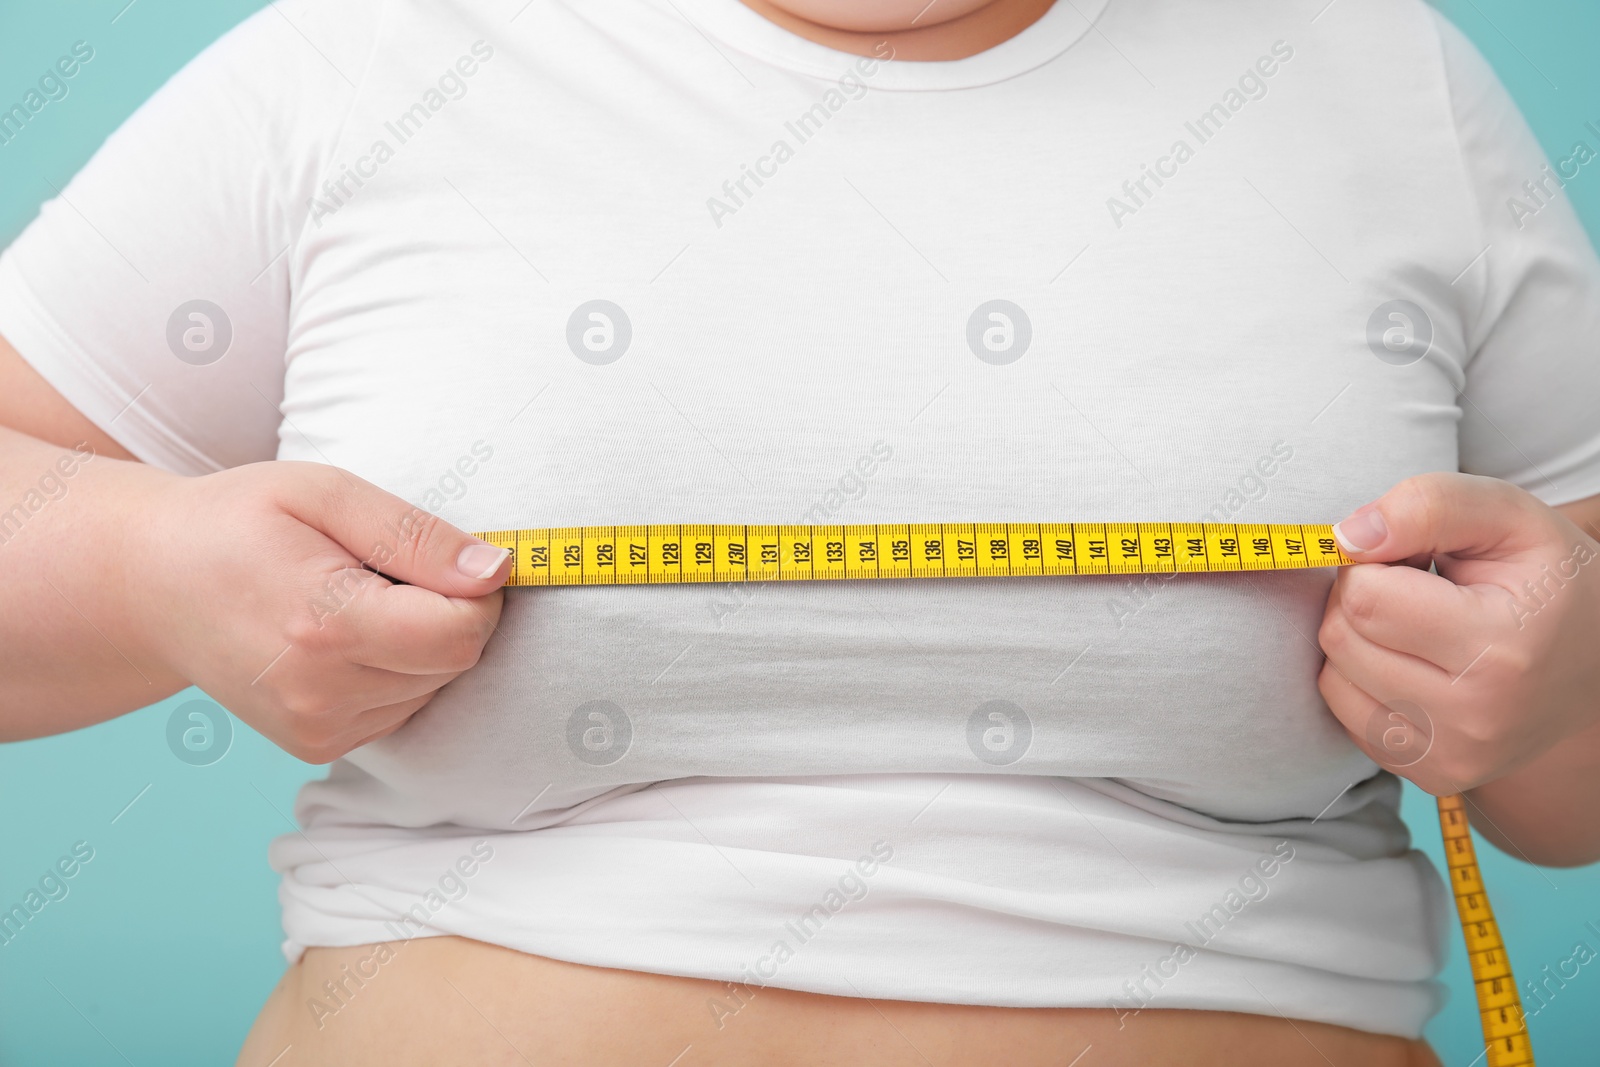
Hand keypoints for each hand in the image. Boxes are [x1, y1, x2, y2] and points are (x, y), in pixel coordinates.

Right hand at [130, 461, 508, 762]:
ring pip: (435, 688)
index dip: (478, 592)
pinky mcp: (316, 745)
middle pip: (455, 662)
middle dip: (449, 611)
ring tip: (356, 599)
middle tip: (387, 570)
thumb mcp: (325, 493)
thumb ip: (416, 536)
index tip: (448, 558)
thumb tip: (497, 571)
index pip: (461, 633)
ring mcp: (315, 729)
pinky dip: (396, 669)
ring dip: (422, 642)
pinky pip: (403, 707)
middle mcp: (319, 693)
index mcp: (324, 625)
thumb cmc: (237, 521)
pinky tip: (347, 634)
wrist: (149, 583)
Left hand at [1317, 472, 1599, 795]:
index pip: (1366, 599)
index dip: (1371, 564)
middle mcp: (1476, 718)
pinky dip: (1360, 679)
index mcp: (1502, 650)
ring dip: (1356, 639)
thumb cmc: (1547, 581)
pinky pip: (1344, 712)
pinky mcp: (1429, 775)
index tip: (1410, 560)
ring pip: (1333, 678)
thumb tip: (1347, 537)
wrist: (1596, 663)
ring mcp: (1452, 757)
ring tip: (1414, 626)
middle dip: (1360, 599)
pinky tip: (1411, 662)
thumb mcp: (1508, 516)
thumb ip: (1430, 506)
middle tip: (1411, 590)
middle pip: (1342, 638)